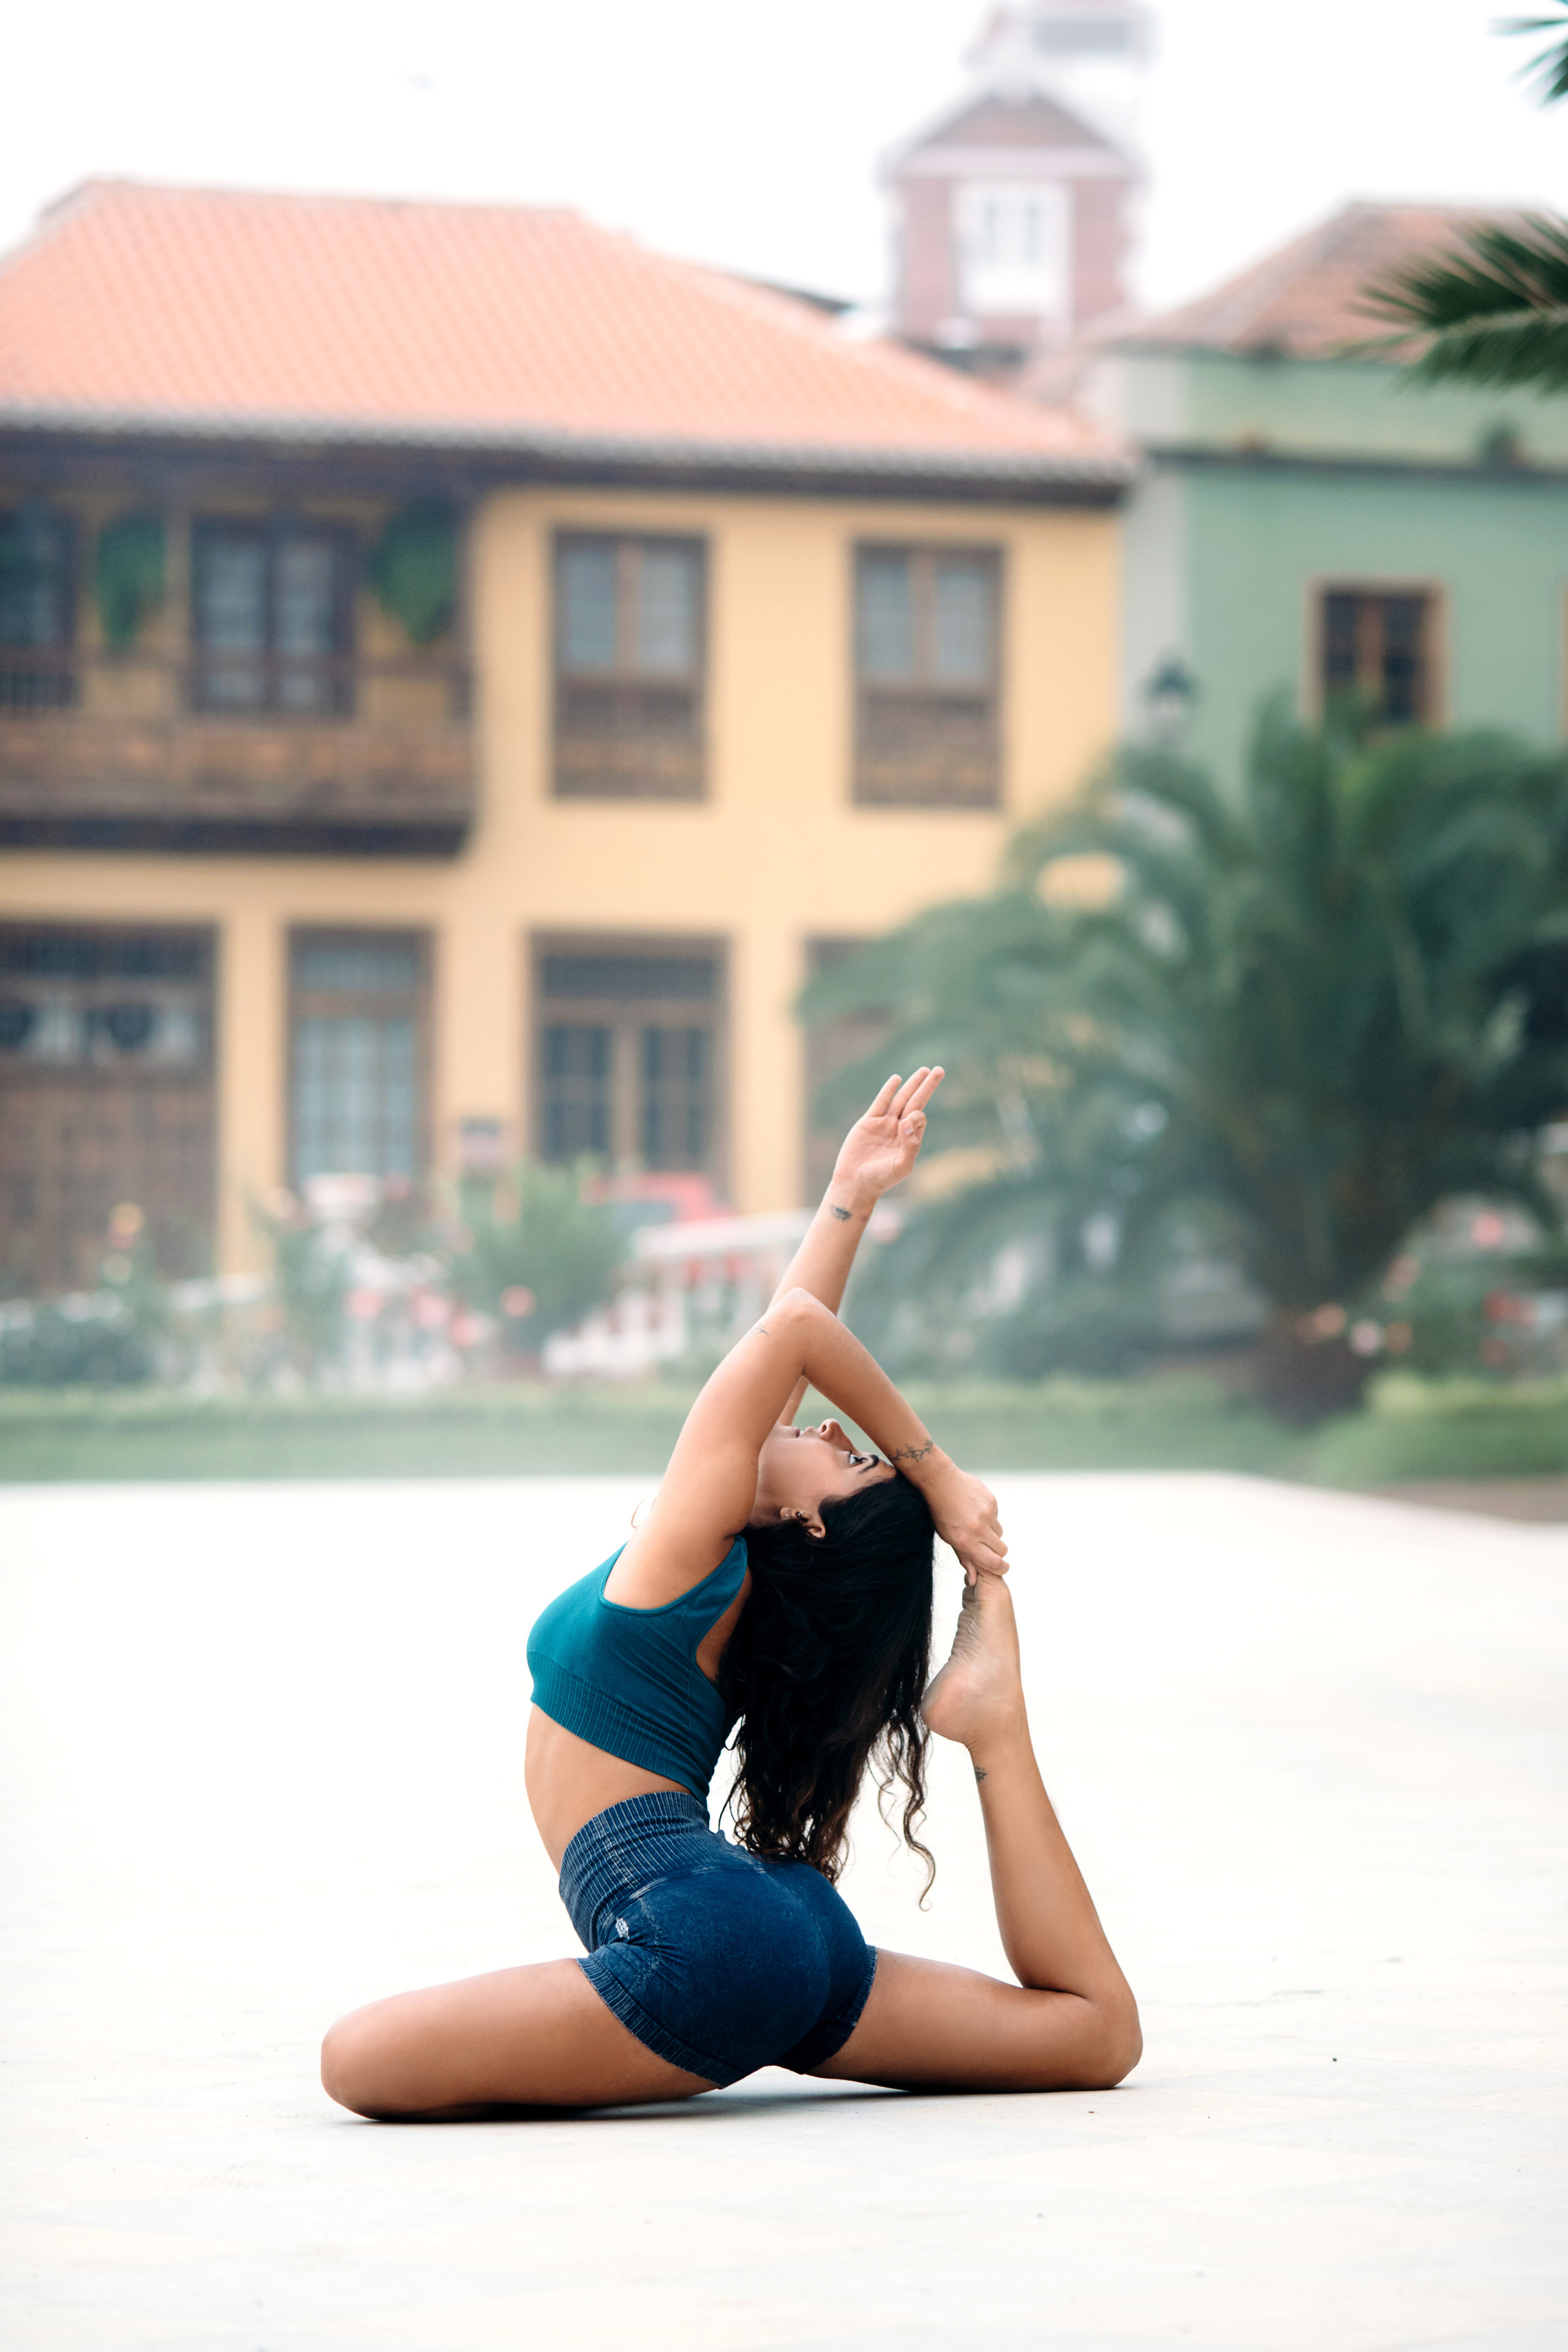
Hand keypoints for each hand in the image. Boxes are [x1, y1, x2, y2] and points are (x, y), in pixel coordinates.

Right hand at [830, 1069, 943, 1204]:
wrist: (855, 1183)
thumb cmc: (880, 1179)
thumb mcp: (901, 1166)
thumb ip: (910, 1146)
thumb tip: (909, 1121)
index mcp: (910, 1140)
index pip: (920, 1119)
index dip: (917, 1116)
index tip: (904, 1125)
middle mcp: (899, 1129)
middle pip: (916, 1102)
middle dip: (927, 1086)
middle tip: (939, 1070)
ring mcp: (884, 1124)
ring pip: (900, 1099)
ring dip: (911, 1084)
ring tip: (924, 1070)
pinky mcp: (868, 1122)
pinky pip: (880, 1102)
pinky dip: (888, 1090)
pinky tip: (897, 1079)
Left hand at [921, 1462, 1006, 1586]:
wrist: (941, 1482)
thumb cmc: (941, 1513)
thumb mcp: (949, 1539)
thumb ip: (965, 1559)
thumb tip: (974, 1580)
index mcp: (966, 1542)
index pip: (994, 1563)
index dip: (1000, 1568)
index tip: (1000, 1567)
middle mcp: (979, 1529)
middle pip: (1001, 1549)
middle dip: (995, 1550)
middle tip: (983, 1544)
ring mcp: (987, 1514)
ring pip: (999, 1532)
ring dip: (991, 1532)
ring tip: (974, 1523)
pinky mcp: (992, 1502)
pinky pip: (996, 1517)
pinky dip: (988, 1517)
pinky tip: (975, 1510)